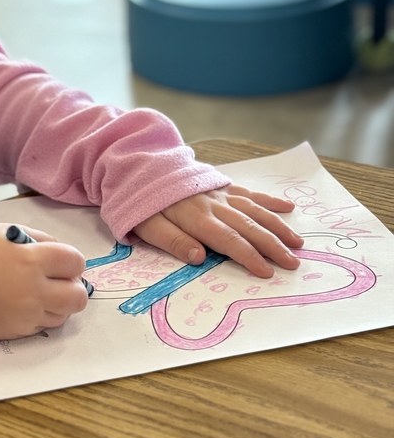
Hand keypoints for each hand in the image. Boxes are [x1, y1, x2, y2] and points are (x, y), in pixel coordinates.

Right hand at [0, 223, 88, 339]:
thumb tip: (64, 255)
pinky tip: (27, 304)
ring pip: (64, 314)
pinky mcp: (18, 331)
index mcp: (33, 259)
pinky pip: (44, 326)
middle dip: (74, 287)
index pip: (76, 263)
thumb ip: (42, 240)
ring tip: (40, 292)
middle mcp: (34, 290)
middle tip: (60, 281)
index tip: (62, 262)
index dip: (71, 261)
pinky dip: (42, 315)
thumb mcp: (12, 232)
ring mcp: (27, 314)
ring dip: (59, 303)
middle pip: (78, 296)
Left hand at [132, 185, 304, 278]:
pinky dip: (269, 200)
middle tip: (293, 263)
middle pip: (248, 227)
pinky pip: (250, 193)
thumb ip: (173, 241)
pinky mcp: (222, 185)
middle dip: (273, 246)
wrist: (140, 165)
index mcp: (196, 218)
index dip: (248, 256)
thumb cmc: (142, 201)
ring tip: (297, 243)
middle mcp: (214, 204)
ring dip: (277, 226)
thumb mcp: (147, 226)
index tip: (267, 271)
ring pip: (255, 210)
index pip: (228, 240)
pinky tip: (288, 207)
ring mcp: (220, 193)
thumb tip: (199, 258)